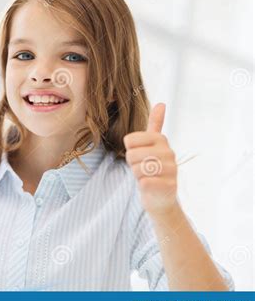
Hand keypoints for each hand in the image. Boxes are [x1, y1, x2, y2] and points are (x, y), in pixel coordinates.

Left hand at [123, 103, 177, 217]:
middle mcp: (169, 152)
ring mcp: (171, 169)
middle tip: (143, 169)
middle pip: (131, 155)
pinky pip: (144, 182)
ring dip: (138, 176)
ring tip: (148, 177)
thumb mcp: (151, 145)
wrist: (160, 197)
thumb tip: (162, 103)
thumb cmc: (151, 169)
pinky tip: (151, 186)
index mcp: (161, 140)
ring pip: (137, 168)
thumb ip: (155, 124)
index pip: (129, 140)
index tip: (139, 155)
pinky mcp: (169, 186)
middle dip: (133, 165)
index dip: (129, 151)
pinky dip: (143, 185)